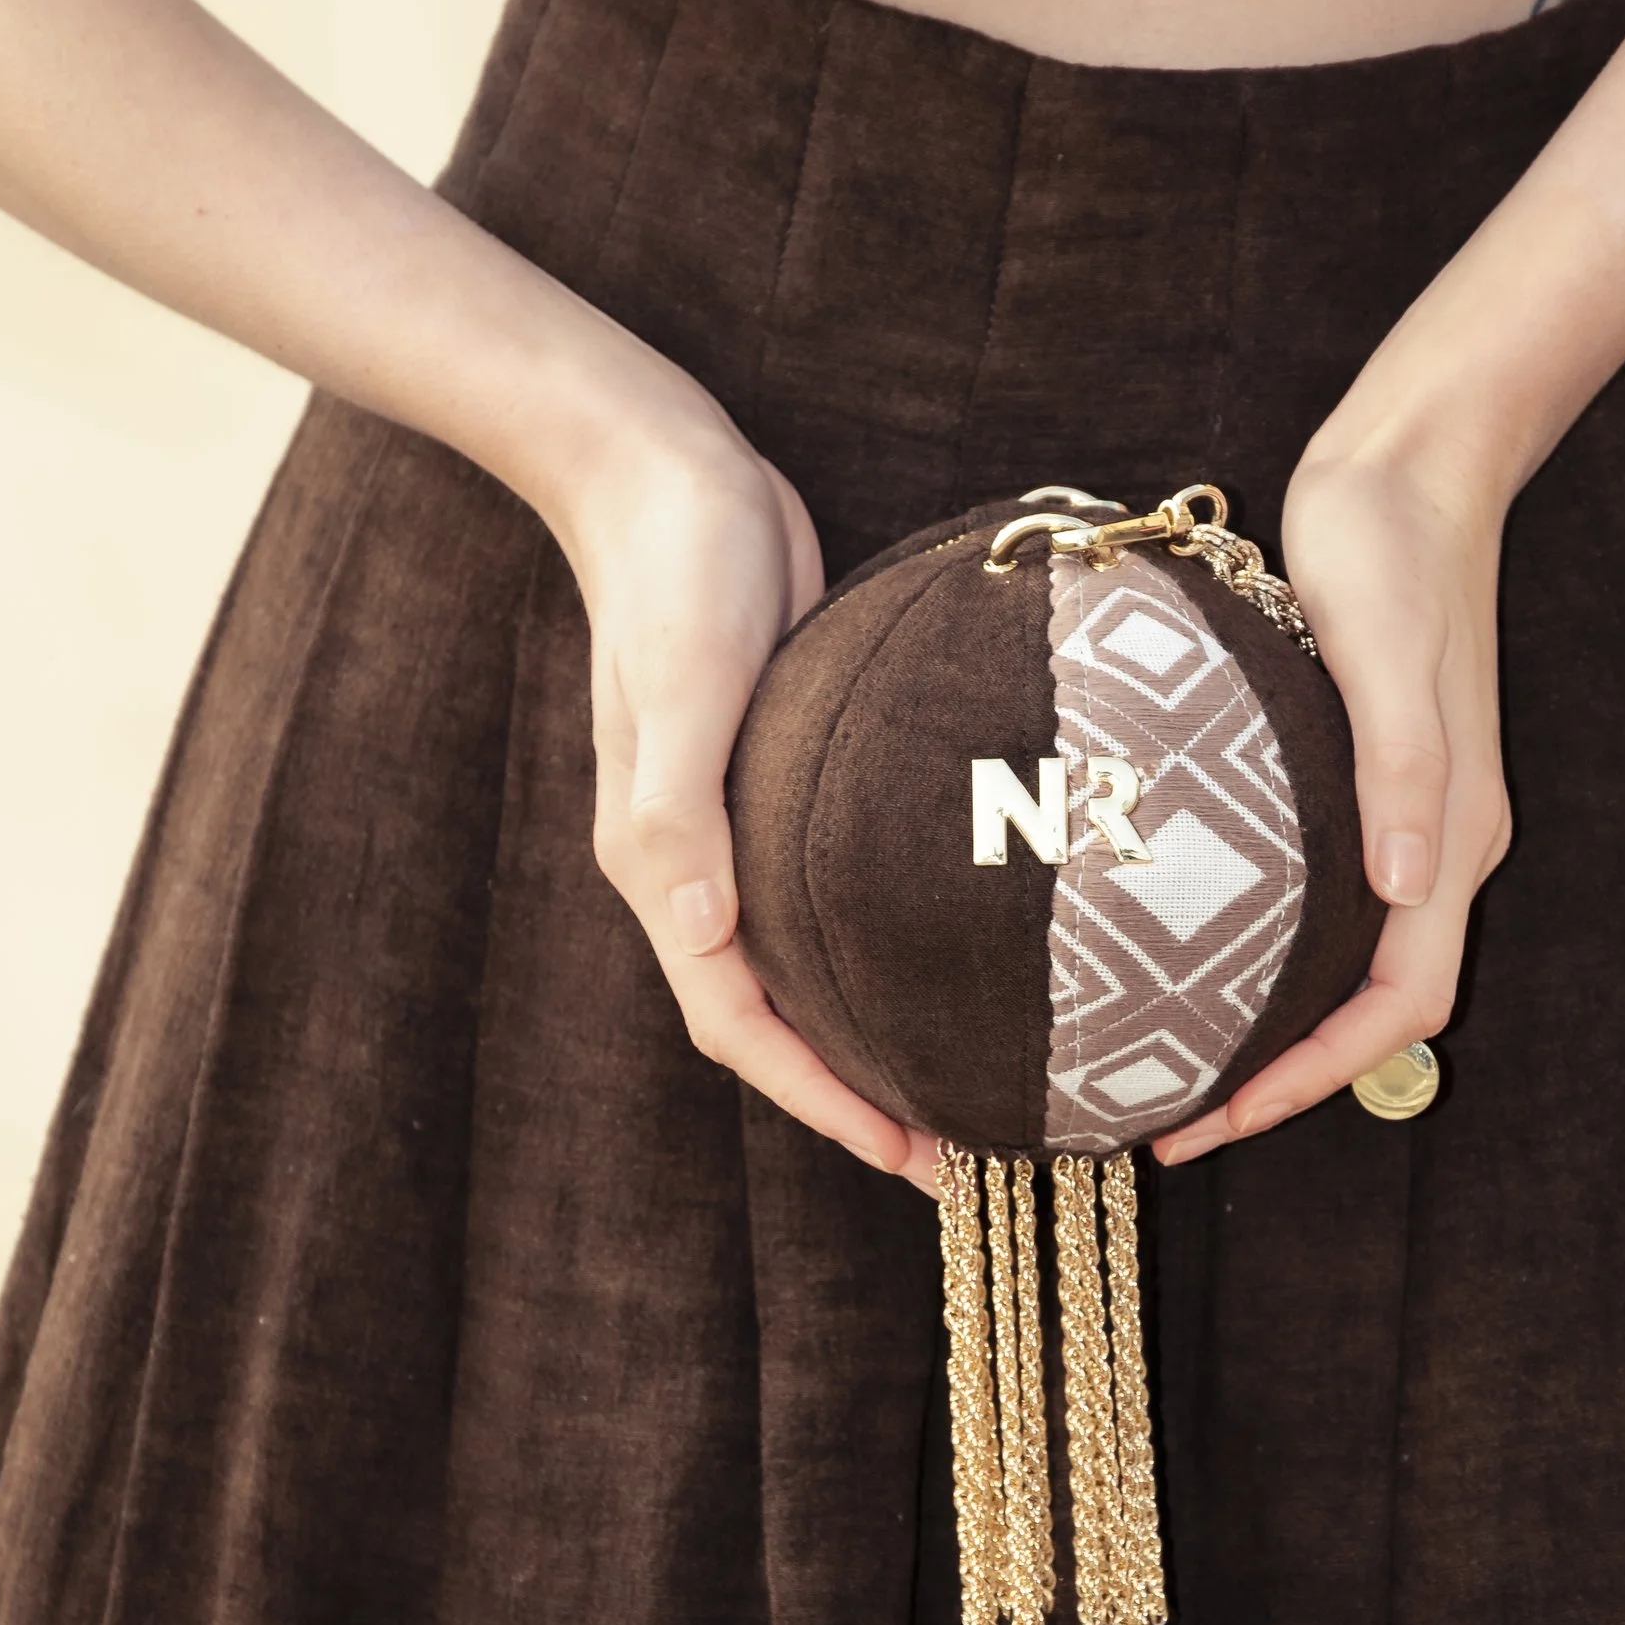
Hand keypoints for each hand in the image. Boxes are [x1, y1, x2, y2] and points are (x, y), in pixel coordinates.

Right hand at [558, 400, 942, 1193]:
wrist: (663, 469)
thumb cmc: (675, 570)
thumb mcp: (686, 681)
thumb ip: (682, 807)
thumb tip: (708, 930)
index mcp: (662, 862)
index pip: (736, 1022)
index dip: (817, 1098)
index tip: (906, 1155)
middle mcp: (695, 862)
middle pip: (770, 1017)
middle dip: (851, 1092)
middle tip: (958, 1149)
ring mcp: (737, 821)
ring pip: (801, 963)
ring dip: (867, 1028)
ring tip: (962, 1073)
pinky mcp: (779, 776)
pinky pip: (828, 892)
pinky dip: (879, 941)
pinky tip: (953, 946)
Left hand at [1151, 431, 1512, 1164]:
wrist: (1411, 465)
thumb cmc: (1391, 546)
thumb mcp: (1384, 649)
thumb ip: (1401, 765)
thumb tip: (1402, 885)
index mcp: (1453, 831)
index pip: (1401, 1004)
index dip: (1317, 1074)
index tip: (1223, 1113)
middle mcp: (1439, 841)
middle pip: (1377, 1006)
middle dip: (1287, 1076)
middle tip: (1174, 1116)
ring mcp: (1409, 815)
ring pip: (1354, 962)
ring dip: (1279, 1026)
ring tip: (1177, 1058)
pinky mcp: (1370, 780)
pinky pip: (1329, 905)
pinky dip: (1273, 956)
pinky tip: (1196, 951)